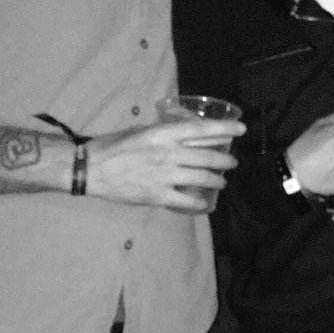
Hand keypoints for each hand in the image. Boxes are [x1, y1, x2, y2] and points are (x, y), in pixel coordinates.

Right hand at [86, 118, 244, 212]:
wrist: (91, 168)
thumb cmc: (115, 145)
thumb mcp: (143, 131)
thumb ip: (166, 133)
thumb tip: (189, 133)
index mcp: (163, 133)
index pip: (202, 129)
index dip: (225, 129)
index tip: (242, 130)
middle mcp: (168, 153)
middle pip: (207, 156)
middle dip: (225, 160)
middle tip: (232, 162)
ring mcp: (164, 175)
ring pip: (200, 177)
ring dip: (216, 180)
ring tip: (222, 181)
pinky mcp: (156, 194)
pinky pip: (185, 200)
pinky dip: (198, 201)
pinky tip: (204, 202)